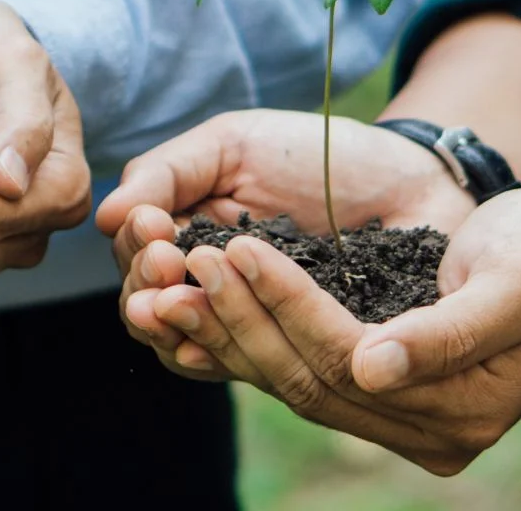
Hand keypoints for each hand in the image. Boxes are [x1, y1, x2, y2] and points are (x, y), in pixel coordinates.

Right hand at [98, 110, 474, 378]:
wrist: (416, 180)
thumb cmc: (319, 155)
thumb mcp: (234, 146)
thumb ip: (170, 173)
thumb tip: (104, 217)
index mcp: (186, 244)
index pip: (137, 264)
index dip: (136, 251)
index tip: (153, 228)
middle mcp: (210, 295)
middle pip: (153, 313)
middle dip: (148, 291)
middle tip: (165, 265)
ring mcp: (252, 329)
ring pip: (191, 347)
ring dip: (175, 327)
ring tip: (173, 306)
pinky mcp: (298, 358)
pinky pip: (251, 373)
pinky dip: (221, 360)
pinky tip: (206, 349)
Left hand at [153, 188, 520, 473]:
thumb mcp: (518, 280)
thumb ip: (451, 331)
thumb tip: (372, 370)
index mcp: (463, 410)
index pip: (348, 361)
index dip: (288, 305)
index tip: (239, 247)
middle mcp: (427, 432)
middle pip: (309, 381)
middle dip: (244, 318)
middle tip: (187, 258)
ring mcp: (400, 421)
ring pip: (293, 383)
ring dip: (231, 331)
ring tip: (176, 277)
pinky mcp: (376, 395)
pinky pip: (299, 373)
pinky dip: (248, 336)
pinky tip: (202, 300)